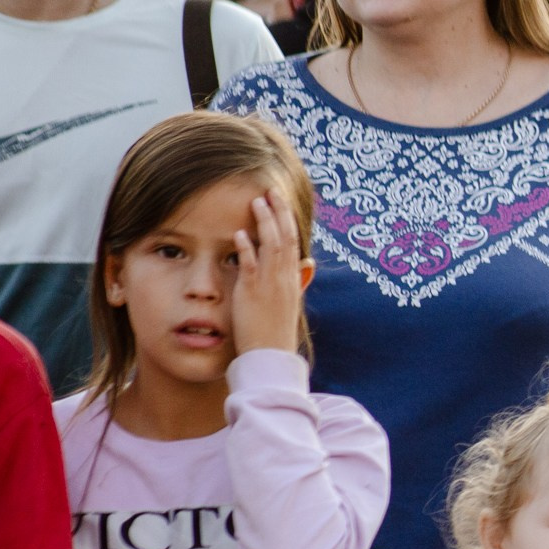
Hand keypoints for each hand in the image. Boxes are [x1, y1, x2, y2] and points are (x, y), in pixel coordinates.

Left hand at [230, 188, 311, 355]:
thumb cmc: (276, 333)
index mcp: (292, 280)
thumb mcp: (291, 304)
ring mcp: (270, 285)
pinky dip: (246, 250)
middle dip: (279, 212)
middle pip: (285, 237)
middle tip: (272, 191)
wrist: (271, 357)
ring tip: (257, 202)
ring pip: (271, 247)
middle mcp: (284, 279)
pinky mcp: (253, 294)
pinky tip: (239, 235)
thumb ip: (297, 281)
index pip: (293, 242)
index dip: (287, 220)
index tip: (280, 202)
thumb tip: (308, 263)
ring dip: (265, 223)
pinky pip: (251, 267)